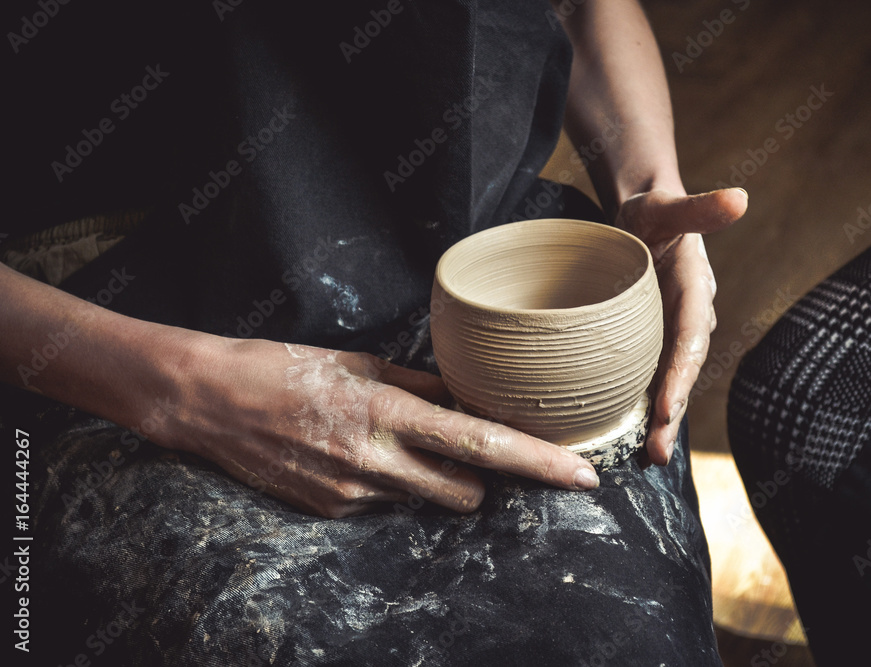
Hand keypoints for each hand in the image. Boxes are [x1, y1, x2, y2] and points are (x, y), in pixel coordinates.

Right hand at [160, 339, 600, 517]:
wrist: (207, 401)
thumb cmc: (284, 367)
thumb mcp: (359, 360)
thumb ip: (421, 384)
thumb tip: (469, 398)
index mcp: (387, 411)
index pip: (482, 444)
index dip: (538, 463)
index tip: (582, 475)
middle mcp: (375, 461)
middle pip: (468, 492)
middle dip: (483, 480)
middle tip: (470, 450)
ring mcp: (351, 494)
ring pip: (428, 502)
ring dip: (435, 481)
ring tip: (398, 443)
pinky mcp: (331, 513)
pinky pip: (386, 506)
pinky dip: (389, 484)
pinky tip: (355, 454)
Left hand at [616, 187, 747, 464]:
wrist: (641, 219)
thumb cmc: (652, 212)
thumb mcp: (666, 205)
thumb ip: (697, 208)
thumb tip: (739, 198)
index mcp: (695, 293)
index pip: (690, 339)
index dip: (681, 374)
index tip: (666, 407)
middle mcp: (688, 321)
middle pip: (682, 373)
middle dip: (672, 413)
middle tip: (656, 452)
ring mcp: (669, 335)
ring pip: (668, 382)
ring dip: (661, 421)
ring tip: (650, 458)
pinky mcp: (651, 342)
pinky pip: (649, 376)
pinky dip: (643, 405)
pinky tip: (631, 436)